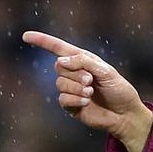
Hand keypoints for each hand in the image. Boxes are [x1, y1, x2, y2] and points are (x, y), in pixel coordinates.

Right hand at [22, 30, 152, 151]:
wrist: (126, 115)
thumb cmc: (120, 91)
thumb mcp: (106, 71)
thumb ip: (84, 62)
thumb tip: (59, 61)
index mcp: (83, 61)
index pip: (59, 48)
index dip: (42, 41)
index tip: (26, 36)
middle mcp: (75, 73)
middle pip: (59, 67)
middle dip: (75, 73)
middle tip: (91, 81)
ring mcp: (71, 89)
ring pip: (60, 83)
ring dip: (76, 88)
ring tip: (91, 92)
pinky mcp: (71, 105)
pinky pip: (62, 98)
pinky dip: (75, 99)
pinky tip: (87, 102)